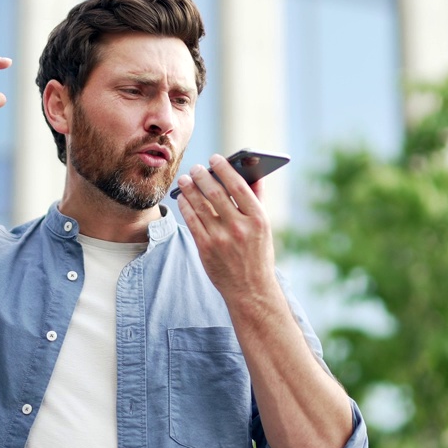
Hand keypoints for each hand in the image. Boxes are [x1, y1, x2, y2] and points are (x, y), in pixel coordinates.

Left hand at [175, 154, 277, 297]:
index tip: (215, 158)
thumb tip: (253, 173)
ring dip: (189, 188)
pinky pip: (191, 221)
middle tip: (196, 167)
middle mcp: (239, 228)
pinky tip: (182, 198)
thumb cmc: (258, 254)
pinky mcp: (205, 249)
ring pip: (199, 205)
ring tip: (185, 179)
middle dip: (202, 176)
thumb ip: (258, 200)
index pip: (238, 186)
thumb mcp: (264, 227)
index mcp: (258, 219)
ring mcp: (220, 239)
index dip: (224, 169)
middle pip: (215, 193)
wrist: (250, 290)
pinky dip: (185, 206)